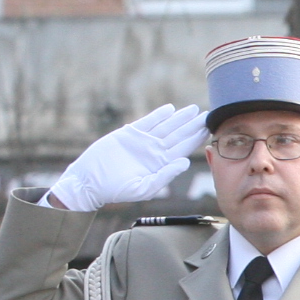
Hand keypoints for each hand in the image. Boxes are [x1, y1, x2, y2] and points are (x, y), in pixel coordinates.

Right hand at [46, 103, 204, 211]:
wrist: (90, 182)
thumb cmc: (117, 190)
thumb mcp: (144, 187)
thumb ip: (165, 175)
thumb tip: (185, 163)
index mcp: (161, 164)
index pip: (183, 149)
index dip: (196, 139)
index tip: (209, 130)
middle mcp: (155, 151)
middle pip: (178, 135)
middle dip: (192, 125)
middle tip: (207, 114)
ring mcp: (143, 142)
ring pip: (165, 126)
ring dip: (179, 118)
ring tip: (193, 109)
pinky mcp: (128, 134)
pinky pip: (146, 122)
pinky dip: (158, 115)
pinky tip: (170, 109)